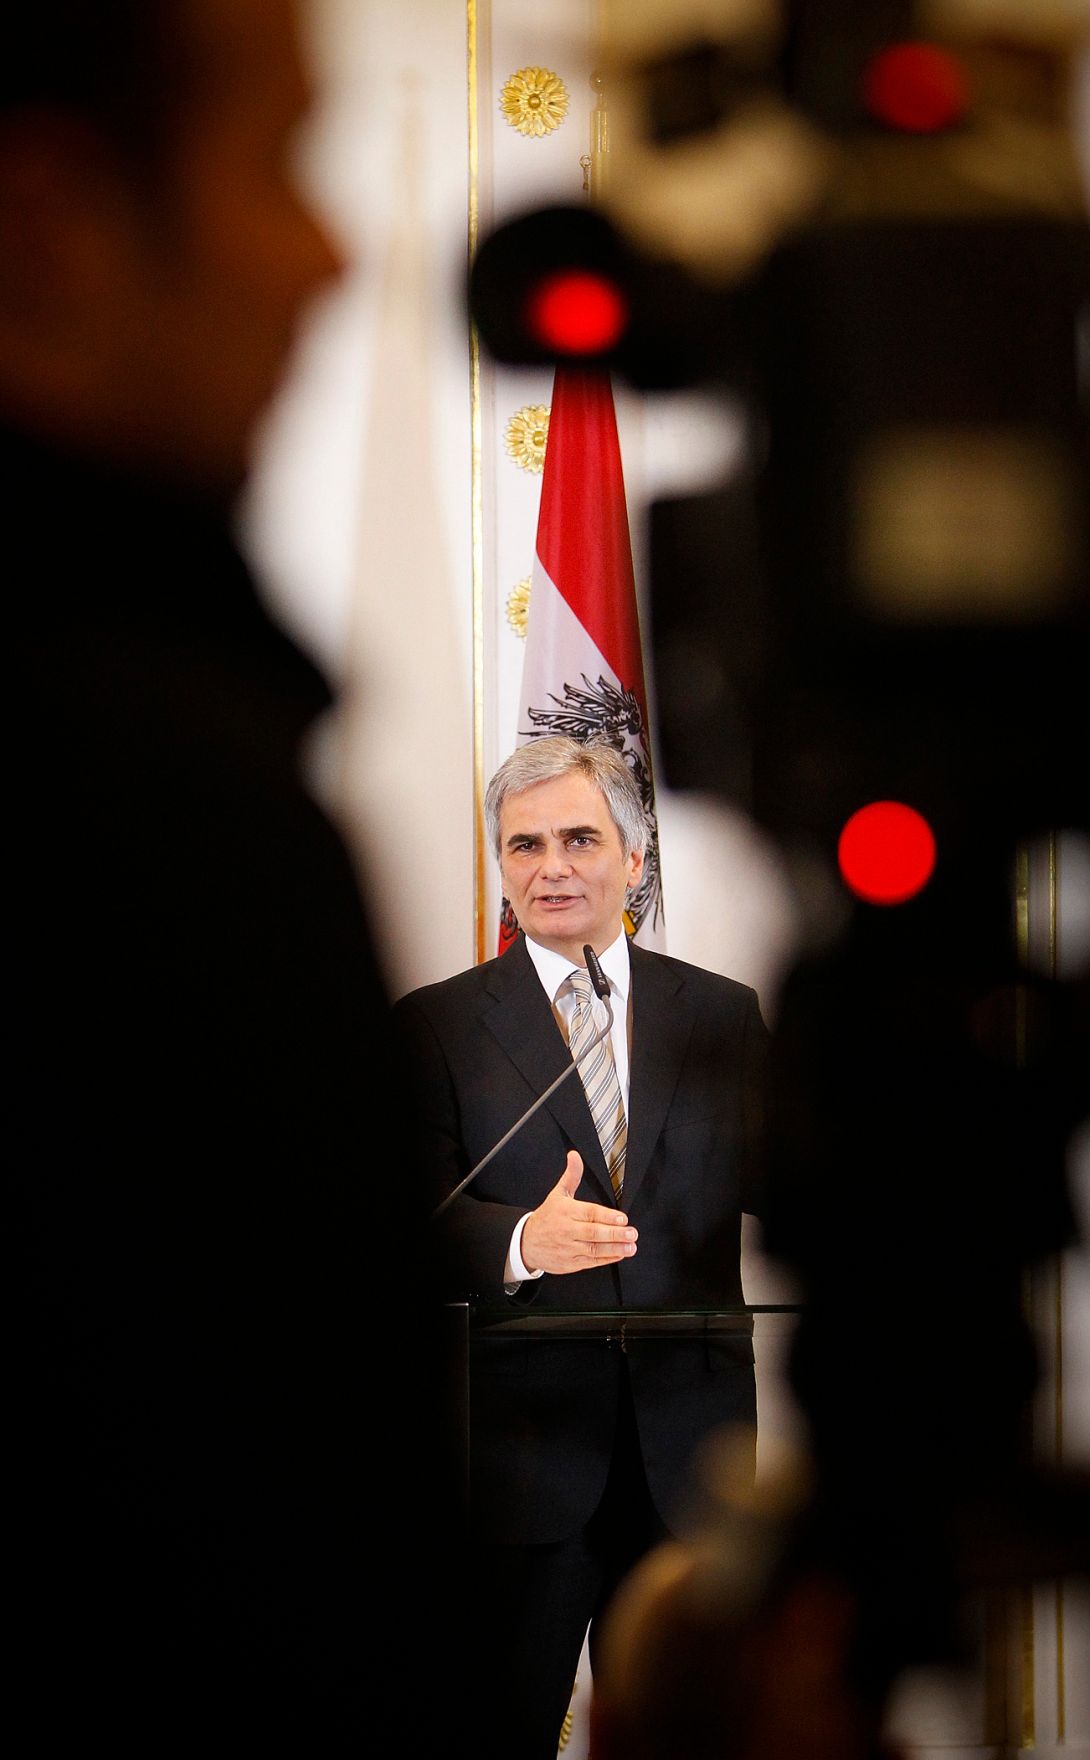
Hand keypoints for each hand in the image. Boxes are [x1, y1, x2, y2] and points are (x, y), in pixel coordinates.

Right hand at [521, 1151, 637, 1275]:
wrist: (526, 1243)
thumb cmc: (547, 1218)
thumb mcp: (557, 1194)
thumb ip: (571, 1175)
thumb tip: (575, 1156)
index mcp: (566, 1211)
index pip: (589, 1213)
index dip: (607, 1216)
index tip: (622, 1218)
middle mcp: (568, 1230)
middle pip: (593, 1233)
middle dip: (615, 1234)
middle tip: (631, 1232)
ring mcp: (569, 1248)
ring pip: (594, 1249)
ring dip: (615, 1249)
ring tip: (630, 1247)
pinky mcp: (571, 1263)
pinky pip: (591, 1262)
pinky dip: (606, 1259)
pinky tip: (619, 1255)